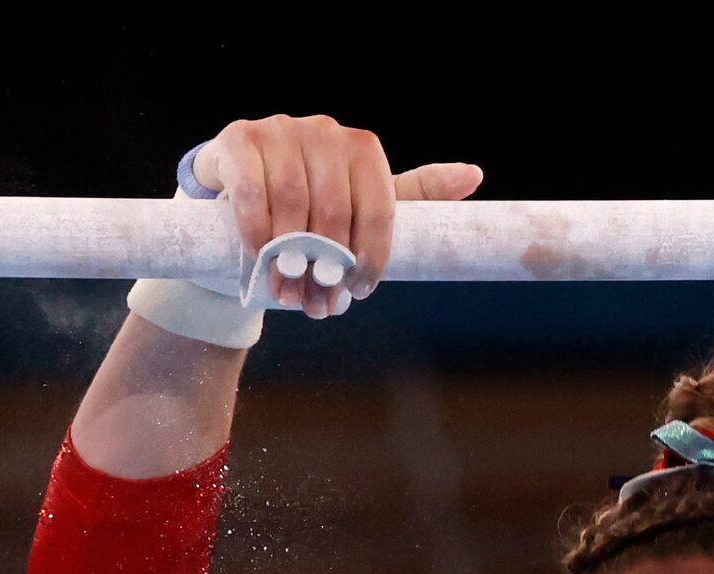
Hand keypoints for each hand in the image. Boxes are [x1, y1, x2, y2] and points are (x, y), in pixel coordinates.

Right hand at [190, 115, 482, 317]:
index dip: (371, 255)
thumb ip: (412, 197)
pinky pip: (254, 190)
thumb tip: (474, 174)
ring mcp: (280, 129)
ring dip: (290, 257)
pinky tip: (260, 258)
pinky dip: (258, 231)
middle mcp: (325, 131)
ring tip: (287, 293)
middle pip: (335, 209)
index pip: (380, 206)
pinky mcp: (239, 139)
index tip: (360, 291)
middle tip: (318, 304)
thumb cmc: (310, 208)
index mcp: (363, 148)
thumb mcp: (363, 205)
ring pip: (294, 202)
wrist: (240, 196)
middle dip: (327, 265)